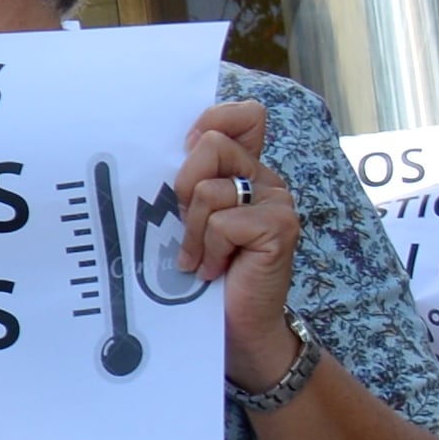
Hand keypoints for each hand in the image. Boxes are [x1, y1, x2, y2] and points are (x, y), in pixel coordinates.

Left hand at [174, 100, 309, 391]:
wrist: (233, 324)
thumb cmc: (202, 267)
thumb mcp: (185, 215)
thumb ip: (185, 179)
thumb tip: (157, 143)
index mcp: (243, 167)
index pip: (243, 115)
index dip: (212, 120)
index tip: (187, 148)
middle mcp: (266, 178)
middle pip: (210, 143)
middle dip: (183, 185)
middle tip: (187, 224)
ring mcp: (278, 202)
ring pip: (209, 188)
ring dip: (193, 229)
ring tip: (202, 255)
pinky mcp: (281, 228)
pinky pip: (223, 222)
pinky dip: (208, 249)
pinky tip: (214, 269)